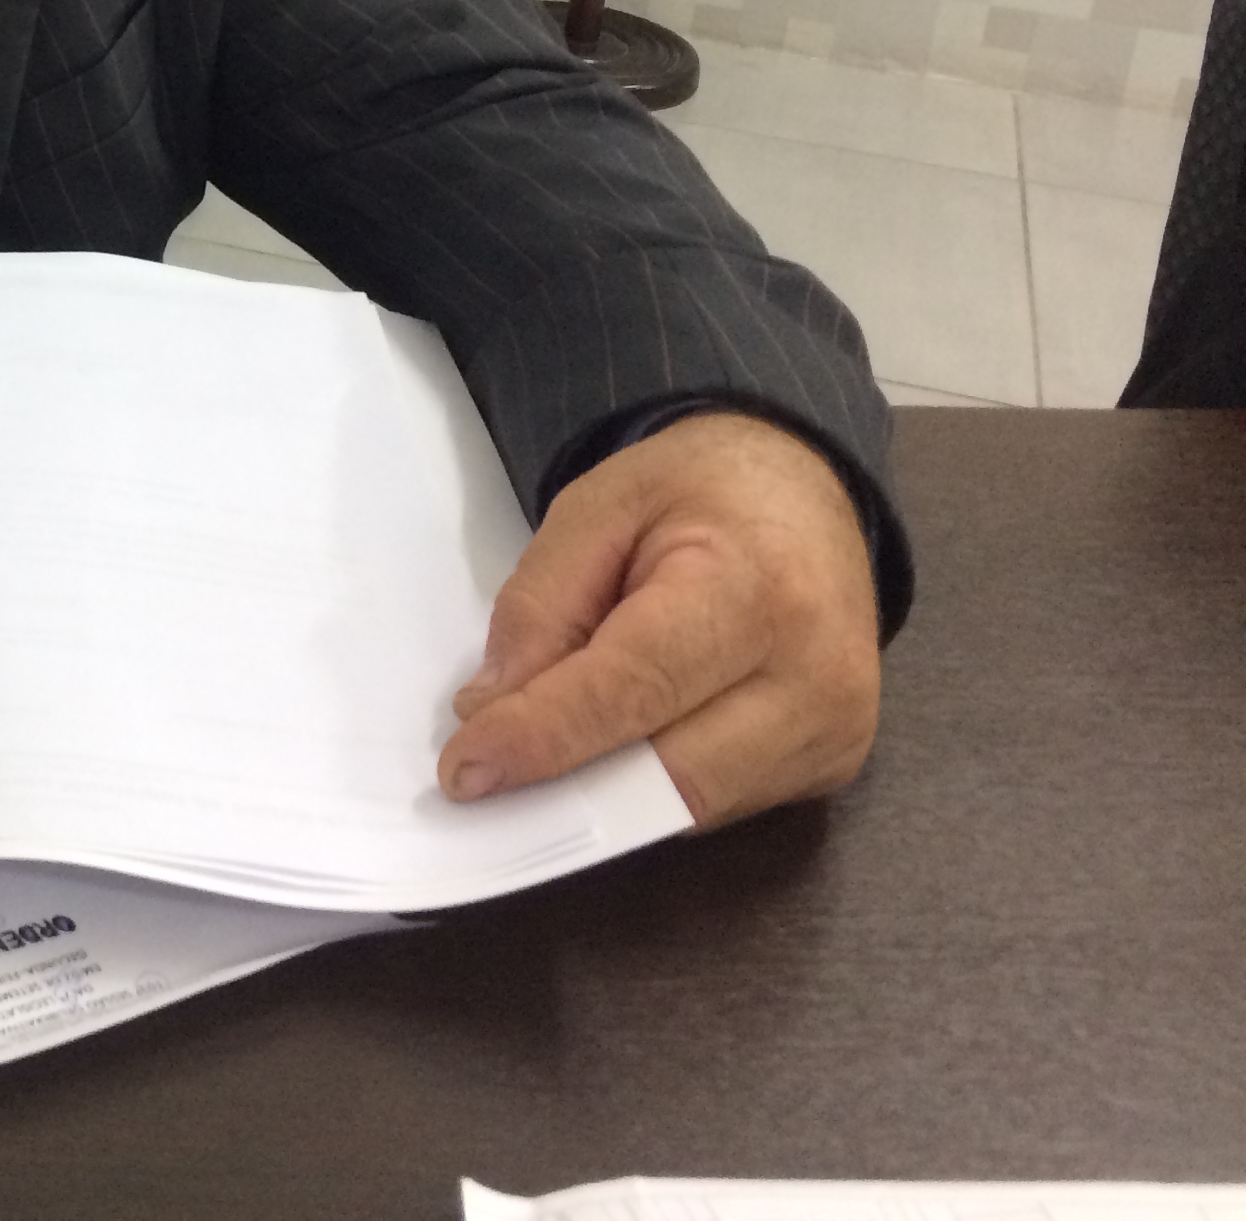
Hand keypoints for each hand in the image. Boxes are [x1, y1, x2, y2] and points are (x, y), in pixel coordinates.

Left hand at [438, 410, 879, 828]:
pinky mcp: (832, 766)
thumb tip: (490, 712)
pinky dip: (651, 788)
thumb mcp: (596, 507)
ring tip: (557, 733)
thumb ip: (540, 606)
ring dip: (605, 790)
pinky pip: (718, 806)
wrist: (807, 495)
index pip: (636, 686)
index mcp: (755, 589)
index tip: (466, 769)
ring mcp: (835, 732)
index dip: (544, 735)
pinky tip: (623, 737)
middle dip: (567, 779)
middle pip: (669, 771)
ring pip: (690, 807)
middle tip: (484, 767)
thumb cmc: (700, 493)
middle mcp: (816, 675)